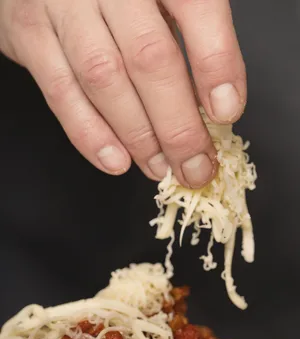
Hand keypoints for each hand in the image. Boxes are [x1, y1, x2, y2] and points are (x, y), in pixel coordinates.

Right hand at [0, 0, 245, 187]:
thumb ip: (187, 36)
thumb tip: (213, 106)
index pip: (195, 7)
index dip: (215, 63)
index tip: (226, 113)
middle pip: (149, 57)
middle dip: (177, 125)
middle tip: (195, 166)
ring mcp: (62, 4)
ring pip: (105, 80)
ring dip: (137, 136)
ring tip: (159, 168)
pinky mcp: (29, 33)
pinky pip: (61, 91)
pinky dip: (90, 134)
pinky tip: (115, 160)